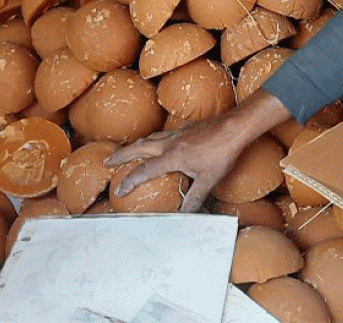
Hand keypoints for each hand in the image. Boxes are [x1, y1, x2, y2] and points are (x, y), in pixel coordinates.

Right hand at [106, 90, 290, 212]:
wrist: (235, 127)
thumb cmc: (223, 153)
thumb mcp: (208, 180)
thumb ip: (194, 198)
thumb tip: (184, 215)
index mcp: (172, 156)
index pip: (144, 170)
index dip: (129, 181)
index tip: (119, 189)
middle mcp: (170, 143)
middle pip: (138, 148)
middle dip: (121, 155)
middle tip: (108, 161)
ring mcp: (177, 134)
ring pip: (149, 138)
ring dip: (135, 145)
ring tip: (127, 151)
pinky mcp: (186, 129)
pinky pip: (162, 134)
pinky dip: (152, 139)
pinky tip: (157, 143)